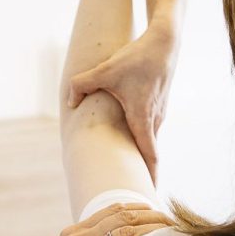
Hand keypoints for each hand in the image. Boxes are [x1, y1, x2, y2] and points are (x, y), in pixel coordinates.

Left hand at [67, 24, 175, 181]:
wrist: (164, 41)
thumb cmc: (137, 57)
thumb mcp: (104, 70)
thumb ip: (81, 85)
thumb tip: (69, 101)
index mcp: (142, 118)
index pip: (150, 155)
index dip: (150, 176)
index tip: (150, 194)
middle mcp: (155, 119)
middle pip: (149, 152)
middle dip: (142, 171)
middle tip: (133, 190)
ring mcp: (160, 111)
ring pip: (149, 137)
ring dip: (141, 153)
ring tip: (129, 168)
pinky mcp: (160, 103)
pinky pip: (150, 126)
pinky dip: (142, 136)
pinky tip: (130, 133)